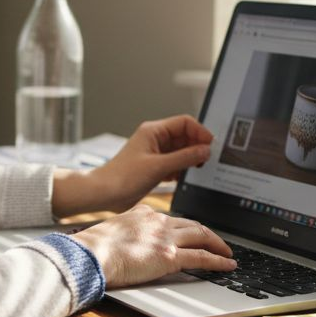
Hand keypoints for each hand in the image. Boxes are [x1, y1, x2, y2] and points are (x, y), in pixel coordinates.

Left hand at [52, 115, 213, 216]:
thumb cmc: (123, 177)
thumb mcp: (159, 166)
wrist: (104, 193)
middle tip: (207, 160)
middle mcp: (154, 139)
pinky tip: (181, 177)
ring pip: (181, 151)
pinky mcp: (154, 167)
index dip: (200, 132)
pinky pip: (174, 163)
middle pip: (185, 136)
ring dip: (190, 159)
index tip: (210, 144)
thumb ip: (185, 158)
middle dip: (197, 147)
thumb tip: (205, 150)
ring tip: (196, 169)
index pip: (184, 123)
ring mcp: (155, 153)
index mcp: (153, 131)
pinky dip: (181, 169)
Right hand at [70, 202, 234, 287]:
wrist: (91, 253)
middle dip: (208, 234)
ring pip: (202, 237)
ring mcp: (165, 237)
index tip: (192, 232)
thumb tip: (124, 248)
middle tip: (218, 242)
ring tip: (228, 254)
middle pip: (192, 224)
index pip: (172, 218)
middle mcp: (157, 221)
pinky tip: (228, 265)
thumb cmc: (93, 248)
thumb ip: (124, 236)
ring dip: (219, 245)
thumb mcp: (111, 233)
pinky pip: (202, 258)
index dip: (185, 226)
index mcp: (142, 213)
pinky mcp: (169, 256)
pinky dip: (219, 261)